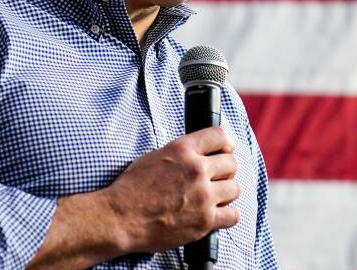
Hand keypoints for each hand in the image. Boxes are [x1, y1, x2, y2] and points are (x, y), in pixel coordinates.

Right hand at [102, 125, 240, 254]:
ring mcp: (203, 196)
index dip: (225, 144)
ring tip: (216, 196)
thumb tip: (198, 154)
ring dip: (227, 192)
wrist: (121, 217)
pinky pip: (233, 216)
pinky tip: (217, 214)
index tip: (225, 151)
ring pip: (235, 188)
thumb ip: (181, 154)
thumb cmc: (131, 188)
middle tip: (218, 177)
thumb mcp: (154, 157)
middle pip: (231, 163)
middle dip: (226, 170)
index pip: (220, 136)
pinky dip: (228, 215)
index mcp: (182, 150)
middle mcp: (196, 170)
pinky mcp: (205, 221)